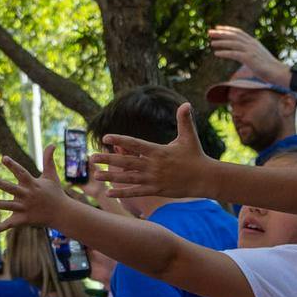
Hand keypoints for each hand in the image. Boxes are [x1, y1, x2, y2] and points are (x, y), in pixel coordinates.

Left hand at [0, 145, 80, 235]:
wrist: (63, 213)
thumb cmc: (56, 193)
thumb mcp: (52, 176)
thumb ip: (48, 160)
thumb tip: (52, 144)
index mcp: (32, 184)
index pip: (21, 172)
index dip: (12, 165)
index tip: (3, 157)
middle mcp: (27, 195)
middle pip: (11, 188)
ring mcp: (25, 208)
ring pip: (7, 206)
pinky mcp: (24, 219)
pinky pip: (10, 224)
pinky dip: (0, 228)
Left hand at [92, 103, 214, 200]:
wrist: (205, 178)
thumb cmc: (196, 156)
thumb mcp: (189, 137)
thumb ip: (184, 120)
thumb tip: (186, 103)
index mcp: (158, 151)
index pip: (135, 144)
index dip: (120, 140)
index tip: (106, 137)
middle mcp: (153, 165)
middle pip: (126, 162)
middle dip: (108, 159)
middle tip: (91, 157)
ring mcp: (153, 179)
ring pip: (128, 178)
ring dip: (111, 176)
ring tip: (95, 175)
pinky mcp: (156, 190)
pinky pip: (135, 192)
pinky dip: (122, 192)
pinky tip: (109, 192)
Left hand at [206, 25, 287, 82]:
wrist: (277, 72)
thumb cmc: (268, 67)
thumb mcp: (257, 57)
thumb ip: (249, 53)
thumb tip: (241, 56)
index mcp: (253, 42)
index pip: (238, 32)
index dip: (227, 29)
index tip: (217, 28)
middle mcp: (251, 44)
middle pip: (233, 35)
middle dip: (221, 33)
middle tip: (209, 32)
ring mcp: (250, 50)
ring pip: (233, 43)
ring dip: (221, 42)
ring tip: (211, 43)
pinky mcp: (249, 58)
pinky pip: (234, 54)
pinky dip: (224, 53)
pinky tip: (216, 54)